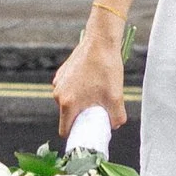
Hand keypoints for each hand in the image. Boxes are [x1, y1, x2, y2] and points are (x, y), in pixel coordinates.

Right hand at [51, 20, 125, 141]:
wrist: (101, 40)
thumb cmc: (106, 67)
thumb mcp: (116, 97)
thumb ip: (116, 118)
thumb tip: (114, 125)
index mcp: (68, 103)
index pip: (65, 130)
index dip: (76, 135)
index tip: (87, 133)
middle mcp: (59, 94)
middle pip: (68, 116)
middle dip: (81, 117)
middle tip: (98, 111)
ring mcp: (59, 82)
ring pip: (68, 102)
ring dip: (80, 102)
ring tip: (97, 94)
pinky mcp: (62, 73)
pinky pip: (69, 89)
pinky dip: (78, 90)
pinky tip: (92, 82)